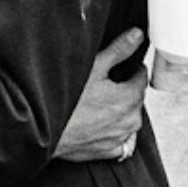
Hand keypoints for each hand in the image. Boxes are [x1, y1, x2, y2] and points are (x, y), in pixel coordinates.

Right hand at [54, 28, 146, 161]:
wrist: (46, 131)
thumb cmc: (68, 101)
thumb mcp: (94, 67)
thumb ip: (119, 50)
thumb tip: (137, 36)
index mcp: (129, 98)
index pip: (141, 78)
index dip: (133, 69)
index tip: (125, 67)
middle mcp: (129, 120)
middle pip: (136, 99)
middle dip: (126, 89)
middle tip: (106, 83)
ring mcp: (119, 138)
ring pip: (128, 119)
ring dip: (120, 110)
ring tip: (99, 102)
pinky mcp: (108, 151)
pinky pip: (119, 138)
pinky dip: (113, 129)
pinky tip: (98, 122)